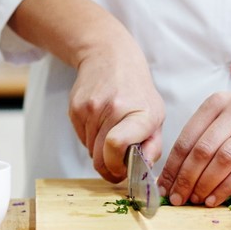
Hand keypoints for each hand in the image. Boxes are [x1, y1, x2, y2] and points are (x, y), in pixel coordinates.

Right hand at [69, 47, 164, 183]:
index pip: (116, 145)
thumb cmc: (136, 90)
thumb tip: (144, 172)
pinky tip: (100, 123)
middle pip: (100, 157)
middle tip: (117, 164)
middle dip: (109, 168)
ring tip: (111, 133)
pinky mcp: (75, 108)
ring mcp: (90, 108)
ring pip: (90, 151)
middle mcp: (113, 109)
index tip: (123, 170)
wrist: (109, 57)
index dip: (117, 166)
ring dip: (100, 151)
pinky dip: (90, 139)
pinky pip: (81, 139)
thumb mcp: (156, 114)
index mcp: (140, 113)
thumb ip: (153, 146)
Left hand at [158, 89, 230, 206]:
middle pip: (203, 149)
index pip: (187, 138)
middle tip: (177, 198)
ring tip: (195, 200)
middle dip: (186, 178)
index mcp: (217, 103)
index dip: (173, 166)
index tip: (164, 187)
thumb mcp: (224, 119)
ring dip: (205, 184)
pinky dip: (227, 186)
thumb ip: (202, 140)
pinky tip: (215, 198)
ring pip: (224, 158)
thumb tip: (173, 176)